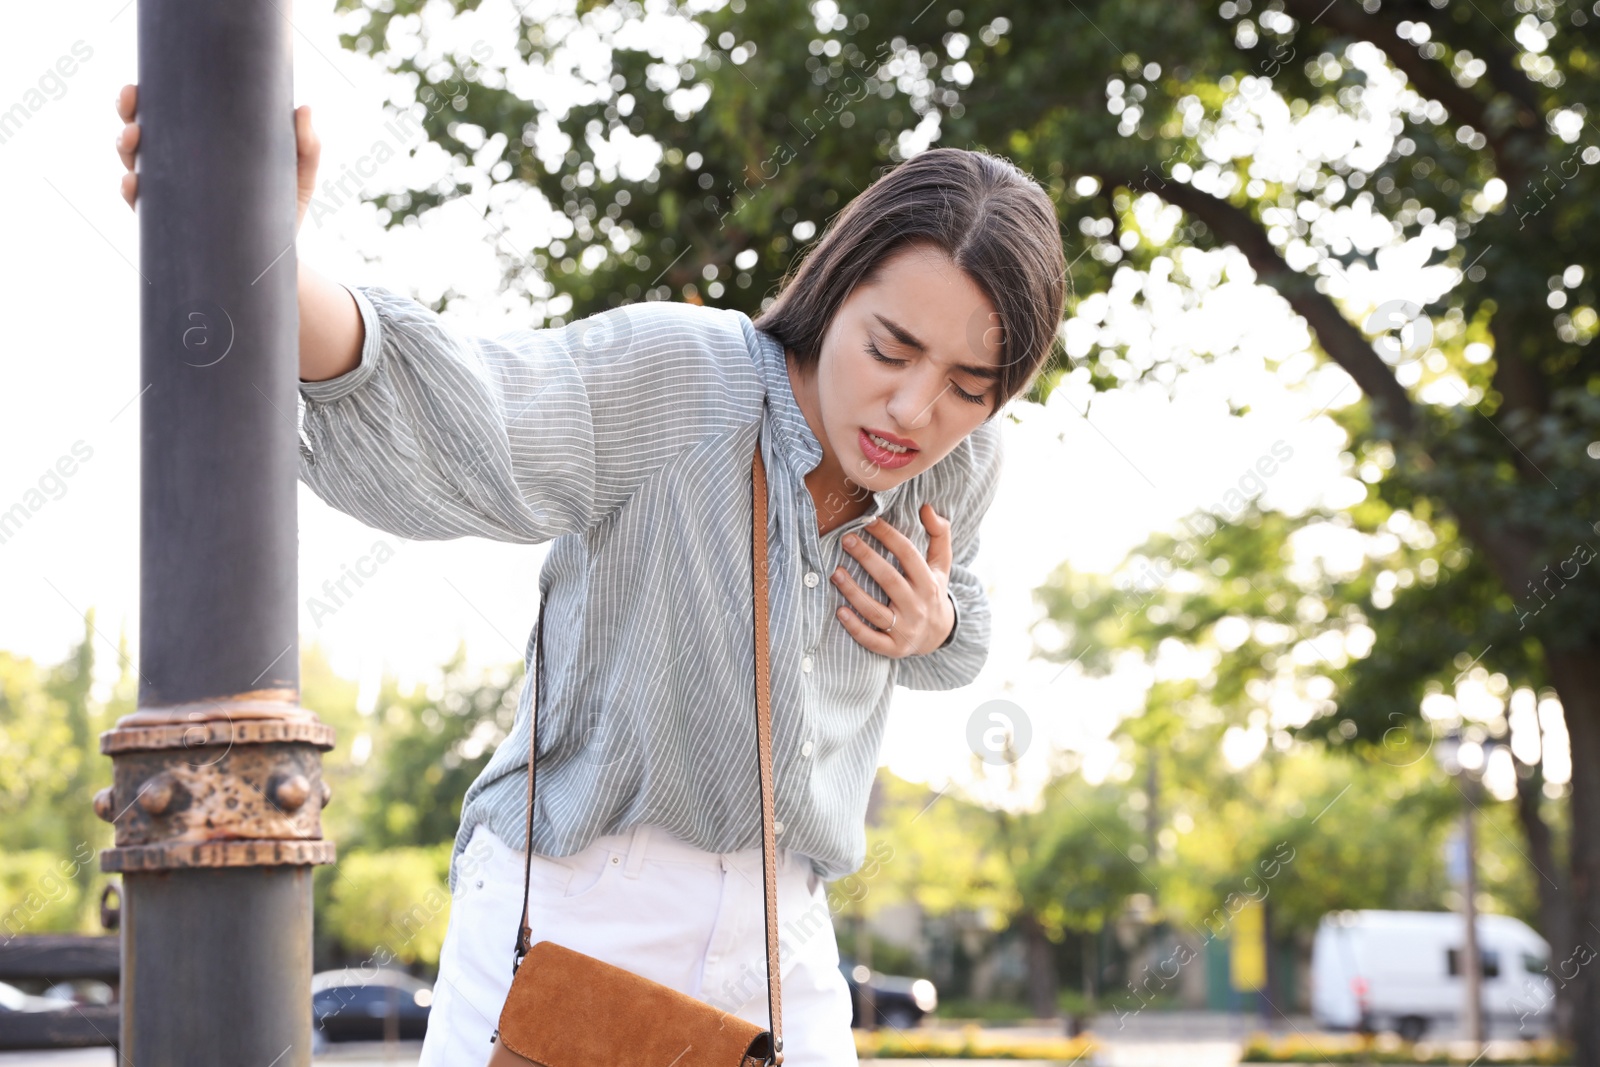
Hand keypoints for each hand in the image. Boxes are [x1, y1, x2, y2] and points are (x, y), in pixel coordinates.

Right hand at [116, 83, 322, 234]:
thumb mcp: (300, 175)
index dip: (146, 96)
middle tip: (131, 100)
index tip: (141, 84)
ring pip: (134, 165)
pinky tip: (132, 182)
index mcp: (202, 145)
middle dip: (127, 112)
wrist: (281, 258)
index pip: (168, 113)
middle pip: (141, 132)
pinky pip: (143, 206)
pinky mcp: (174, 224)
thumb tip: (305, 109)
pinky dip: (132, 192)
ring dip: (125, 148)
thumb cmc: (286, 209)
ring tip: (133, 138)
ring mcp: (173, 195)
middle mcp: (180, 167)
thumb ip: (306, 145)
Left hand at [831, 504, 955, 657]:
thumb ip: (939, 534)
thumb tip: (928, 507)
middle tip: (846, 539)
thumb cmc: (933, 591)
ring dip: (854, 592)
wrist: (939, 635)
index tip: (868, 521)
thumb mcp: (941, 565)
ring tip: (836, 573)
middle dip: (867, 558)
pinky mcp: (894, 648)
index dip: (888, 535)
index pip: (908, 554)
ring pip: (876, 611)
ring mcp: (905, 629)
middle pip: (890, 579)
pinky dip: (856, 627)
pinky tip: (839, 611)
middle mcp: (918, 606)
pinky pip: (872, 640)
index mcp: (929, 583)